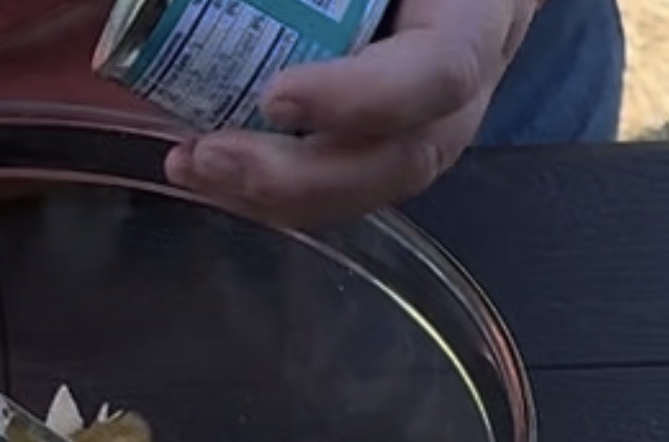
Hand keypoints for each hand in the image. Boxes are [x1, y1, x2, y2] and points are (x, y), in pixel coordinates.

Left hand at [166, 0, 542, 225]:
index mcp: (476, 19)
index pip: (440, 72)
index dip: (361, 98)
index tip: (275, 97)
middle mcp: (462, 93)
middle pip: (397, 162)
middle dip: (295, 176)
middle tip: (208, 156)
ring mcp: (423, 131)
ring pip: (359, 191)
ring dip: (267, 194)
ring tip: (191, 166)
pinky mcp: (377, 151)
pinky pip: (328, 191)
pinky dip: (261, 190)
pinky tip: (202, 170)